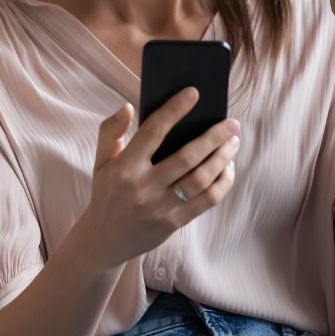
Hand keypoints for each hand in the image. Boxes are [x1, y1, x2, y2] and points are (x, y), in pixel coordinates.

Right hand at [80, 89, 240, 268]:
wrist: (102, 242)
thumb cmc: (107, 192)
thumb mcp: (100, 162)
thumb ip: (110, 131)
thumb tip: (127, 106)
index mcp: (124, 167)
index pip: (152, 131)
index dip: (174, 110)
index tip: (194, 93)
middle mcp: (143, 187)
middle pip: (187, 157)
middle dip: (214, 137)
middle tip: (232, 123)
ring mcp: (159, 207)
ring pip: (201, 179)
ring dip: (222, 158)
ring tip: (234, 142)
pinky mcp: (173, 223)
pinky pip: (206, 201)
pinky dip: (222, 182)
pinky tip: (228, 168)